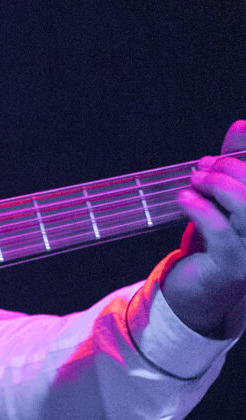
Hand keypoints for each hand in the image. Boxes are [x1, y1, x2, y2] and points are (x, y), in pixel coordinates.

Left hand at [162, 120, 245, 336]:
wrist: (199, 289)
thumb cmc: (218, 240)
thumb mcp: (227, 199)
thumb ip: (236, 165)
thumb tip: (241, 125)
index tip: (231, 142)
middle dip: (232, 167)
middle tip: (203, 165)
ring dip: (218, 184)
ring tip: (195, 178)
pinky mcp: (234, 267)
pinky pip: (220, 230)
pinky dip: (199, 208)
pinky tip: (184, 198)